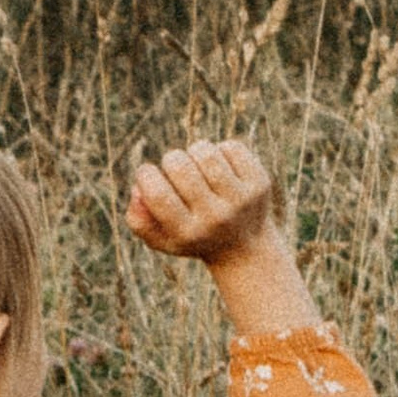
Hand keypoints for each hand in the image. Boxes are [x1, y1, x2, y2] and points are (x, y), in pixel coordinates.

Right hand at [126, 138, 314, 340]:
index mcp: (187, 232)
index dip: (145, 175)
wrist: (244, 249)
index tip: (149, 174)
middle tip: (178, 172)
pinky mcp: (259, 183)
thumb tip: (138, 190)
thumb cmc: (193, 237)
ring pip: (205, 151)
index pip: (157, 193)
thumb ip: (139, 220)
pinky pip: (231, 147)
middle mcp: (215, 218)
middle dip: (171, 161)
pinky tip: (221, 168)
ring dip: (195, 152)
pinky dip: (221, 151)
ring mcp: (240, 200)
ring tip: (199, 166)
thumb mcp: (161, 238)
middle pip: (179, 166)